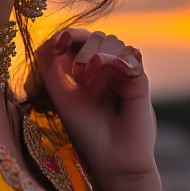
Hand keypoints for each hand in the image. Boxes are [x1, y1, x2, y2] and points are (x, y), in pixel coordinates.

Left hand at [26, 29, 157, 189]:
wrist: (112, 156)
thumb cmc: (84, 128)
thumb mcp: (59, 93)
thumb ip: (51, 63)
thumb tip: (57, 35)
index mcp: (83, 69)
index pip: (78, 38)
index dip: (71, 34)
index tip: (61, 41)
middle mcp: (103, 68)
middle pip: (96, 36)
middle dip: (83, 48)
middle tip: (78, 75)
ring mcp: (121, 72)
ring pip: (113, 41)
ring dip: (99, 56)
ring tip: (93, 85)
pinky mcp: (138, 78)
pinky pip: (130, 55)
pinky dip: (118, 59)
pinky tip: (118, 70)